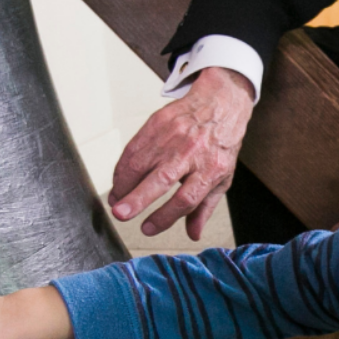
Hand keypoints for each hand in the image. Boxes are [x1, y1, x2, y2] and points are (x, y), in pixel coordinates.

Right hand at [109, 67, 254, 240]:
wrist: (219, 103)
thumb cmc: (221, 144)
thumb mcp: (223, 177)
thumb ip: (205, 207)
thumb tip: (193, 235)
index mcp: (211, 169)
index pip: (186, 199)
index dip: (165, 216)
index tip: (147, 228)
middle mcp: (191, 152)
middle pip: (162, 179)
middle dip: (138, 199)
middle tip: (120, 214)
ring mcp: (173, 136)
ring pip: (141, 162)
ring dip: (124, 185)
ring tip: (116, 202)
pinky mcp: (158, 123)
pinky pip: (134, 148)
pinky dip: (122, 167)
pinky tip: (119, 182)